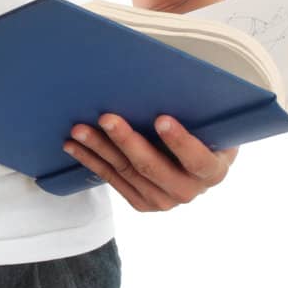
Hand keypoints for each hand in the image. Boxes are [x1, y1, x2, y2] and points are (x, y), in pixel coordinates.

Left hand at [63, 114, 238, 211]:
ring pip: (127, 172)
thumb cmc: (203, 132)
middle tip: (107, 118)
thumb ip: (196, 113)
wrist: (196, 161)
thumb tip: (168, 84)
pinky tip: (74, 147)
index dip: (180, 141)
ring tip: (80, 130)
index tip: (161, 119)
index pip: (197, 159)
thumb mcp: (210, 123)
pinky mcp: (142, 203)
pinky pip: (113, 180)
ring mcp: (163, 201)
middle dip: (127, 141)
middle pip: (153, 168)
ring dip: (100, 149)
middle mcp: (189, 191)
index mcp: (212, 170)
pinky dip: (92, 162)